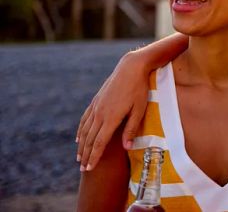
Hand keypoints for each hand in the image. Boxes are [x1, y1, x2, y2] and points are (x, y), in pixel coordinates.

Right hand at [76, 51, 148, 170]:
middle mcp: (100, 113)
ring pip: (85, 130)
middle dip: (85, 155)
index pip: (100, 143)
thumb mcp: (139, 109)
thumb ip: (132, 129)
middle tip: (83, 169)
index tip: (89, 168)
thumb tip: (127, 147)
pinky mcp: (96, 100)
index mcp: (111, 118)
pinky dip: (80, 130)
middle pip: (90, 139)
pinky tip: (78, 137)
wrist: (131, 67)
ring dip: (81, 145)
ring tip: (79, 157)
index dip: (94, 157)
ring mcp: (96, 106)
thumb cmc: (139, 89)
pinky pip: (85, 118)